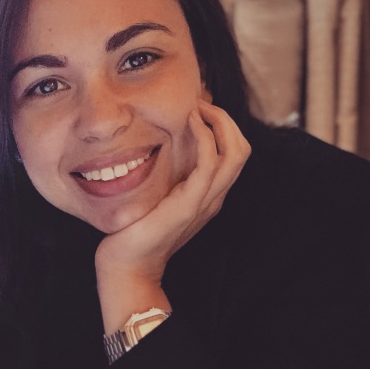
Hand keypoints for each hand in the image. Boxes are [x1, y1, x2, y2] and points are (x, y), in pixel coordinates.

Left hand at [95, 101, 250, 331]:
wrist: (126, 267)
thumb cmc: (133, 232)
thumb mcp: (154, 197)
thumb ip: (163, 177)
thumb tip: (155, 145)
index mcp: (207, 196)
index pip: (233, 152)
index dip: (222, 125)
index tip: (197, 106)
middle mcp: (213, 198)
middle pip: (242, 148)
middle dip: (226, 118)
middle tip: (200, 101)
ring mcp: (205, 202)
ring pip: (235, 151)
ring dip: (219, 120)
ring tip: (197, 106)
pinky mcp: (190, 205)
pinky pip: (211, 163)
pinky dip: (205, 136)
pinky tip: (187, 122)